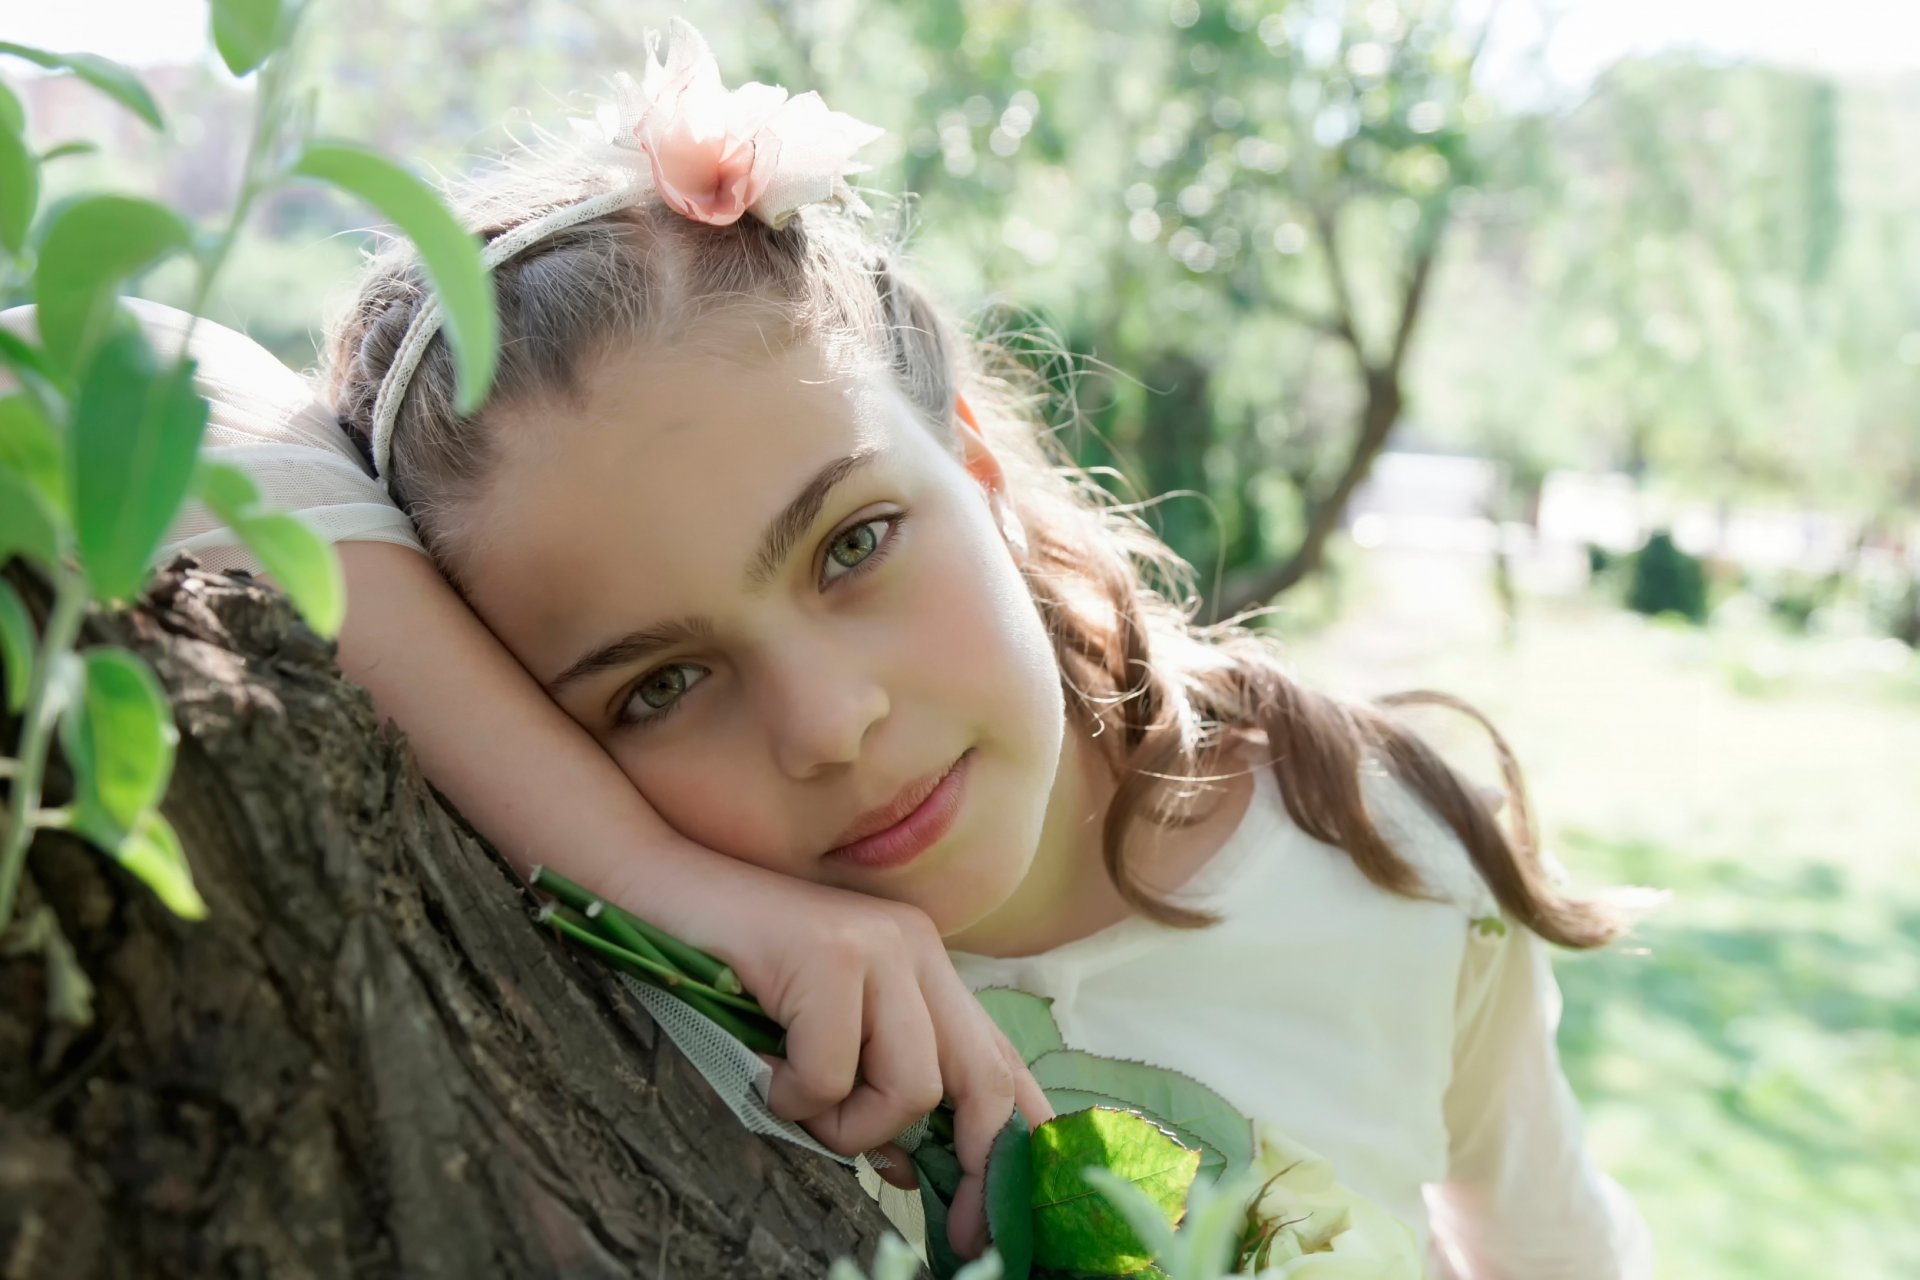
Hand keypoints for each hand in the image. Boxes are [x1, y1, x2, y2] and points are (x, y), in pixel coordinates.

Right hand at [710, 876, 1053, 1258]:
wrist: (655, 889)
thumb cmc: (729, 975)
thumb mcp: (821, 1034)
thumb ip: (874, 1084)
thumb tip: (909, 1166)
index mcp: (923, 967)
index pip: (998, 1058)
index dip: (1017, 1138)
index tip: (1000, 1213)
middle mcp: (916, 949)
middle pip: (982, 1078)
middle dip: (972, 1165)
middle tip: (947, 1228)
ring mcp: (879, 946)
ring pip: (912, 1089)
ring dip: (848, 1126)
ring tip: (795, 1098)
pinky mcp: (831, 954)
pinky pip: (833, 1077)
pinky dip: (792, 1098)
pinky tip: (761, 1065)